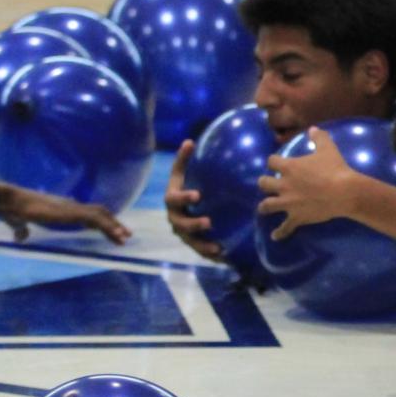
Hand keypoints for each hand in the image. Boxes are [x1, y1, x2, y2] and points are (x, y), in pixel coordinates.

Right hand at [0, 187, 131, 243]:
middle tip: (126, 236)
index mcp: (62, 209)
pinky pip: (94, 219)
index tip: (110, 231)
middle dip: (113, 224)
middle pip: (99, 213)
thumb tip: (20, 237)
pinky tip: (116, 235)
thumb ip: (23, 230)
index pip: (87, 213)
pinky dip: (107, 226)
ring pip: (99, 216)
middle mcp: (70, 206)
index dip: (100, 221)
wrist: (10, 201)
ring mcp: (71, 209)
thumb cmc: (13, 211)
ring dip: (113, 227)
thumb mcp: (21, 223)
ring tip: (124, 238)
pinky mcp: (70, 213)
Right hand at [165, 138, 225, 260]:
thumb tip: (190, 141)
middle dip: (193, 224)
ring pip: (190, 242)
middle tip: (208, 222)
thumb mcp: (182, 173)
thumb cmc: (185, 186)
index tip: (197, 195)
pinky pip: (200, 251)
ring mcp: (182, 233)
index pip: (174, 199)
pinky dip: (210, 254)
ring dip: (202, 245)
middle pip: (180, 224)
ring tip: (217, 247)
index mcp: (172, 200)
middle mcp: (175, 218)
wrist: (185, 207)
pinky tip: (223, 256)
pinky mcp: (193, 243)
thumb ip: (184, 159)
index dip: (184, 197)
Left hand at [255, 126, 359, 239]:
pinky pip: (285, 228)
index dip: (273, 162)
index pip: (271, 161)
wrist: (344, 192)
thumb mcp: (328, 148)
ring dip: (265, 206)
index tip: (276, 163)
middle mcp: (284, 185)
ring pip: (267, 205)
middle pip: (263, 183)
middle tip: (269, 184)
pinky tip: (275, 237)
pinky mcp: (296, 217)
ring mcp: (288, 203)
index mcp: (289, 167)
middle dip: (265, 183)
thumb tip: (313, 129)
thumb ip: (318, 137)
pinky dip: (280, 233)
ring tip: (264, 208)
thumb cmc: (335, 168)